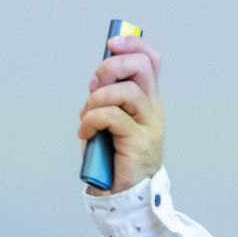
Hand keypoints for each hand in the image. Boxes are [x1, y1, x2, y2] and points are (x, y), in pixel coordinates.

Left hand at [78, 33, 164, 194]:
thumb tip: (96, 80)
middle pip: (141, 68)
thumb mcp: (108, 122)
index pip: (151, 61)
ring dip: (97, 99)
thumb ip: (105, 100)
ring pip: (125, 92)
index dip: (133, 44)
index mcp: (147, 100)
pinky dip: (92, 119)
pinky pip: (112, 117)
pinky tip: (85, 131)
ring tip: (86, 116)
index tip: (111, 43)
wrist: (126, 194)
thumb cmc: (114, 158)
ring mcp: (149, 124)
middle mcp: (153, 109)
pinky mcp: (138, 141)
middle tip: (95, 83)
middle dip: (111, 67)